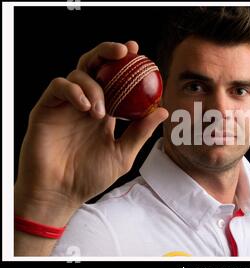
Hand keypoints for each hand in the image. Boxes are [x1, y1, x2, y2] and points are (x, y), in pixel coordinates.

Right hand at [15, 41, 168, 223]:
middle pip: (94, 66)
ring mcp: (65, 105)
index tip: (140, 53)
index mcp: (105, 112)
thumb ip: (140, 132)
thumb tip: (163, 110)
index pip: (115, 79)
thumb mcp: (123, 155)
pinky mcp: (46, 109)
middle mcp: (85, 103)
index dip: (125, 63)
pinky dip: (74, 90)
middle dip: (108, 52)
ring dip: (94, 85)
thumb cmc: (90, 177)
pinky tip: (86, 106)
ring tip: (101, 112)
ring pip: (78, 74)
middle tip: (125, 50)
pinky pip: (59, 86)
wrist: (60, 195)